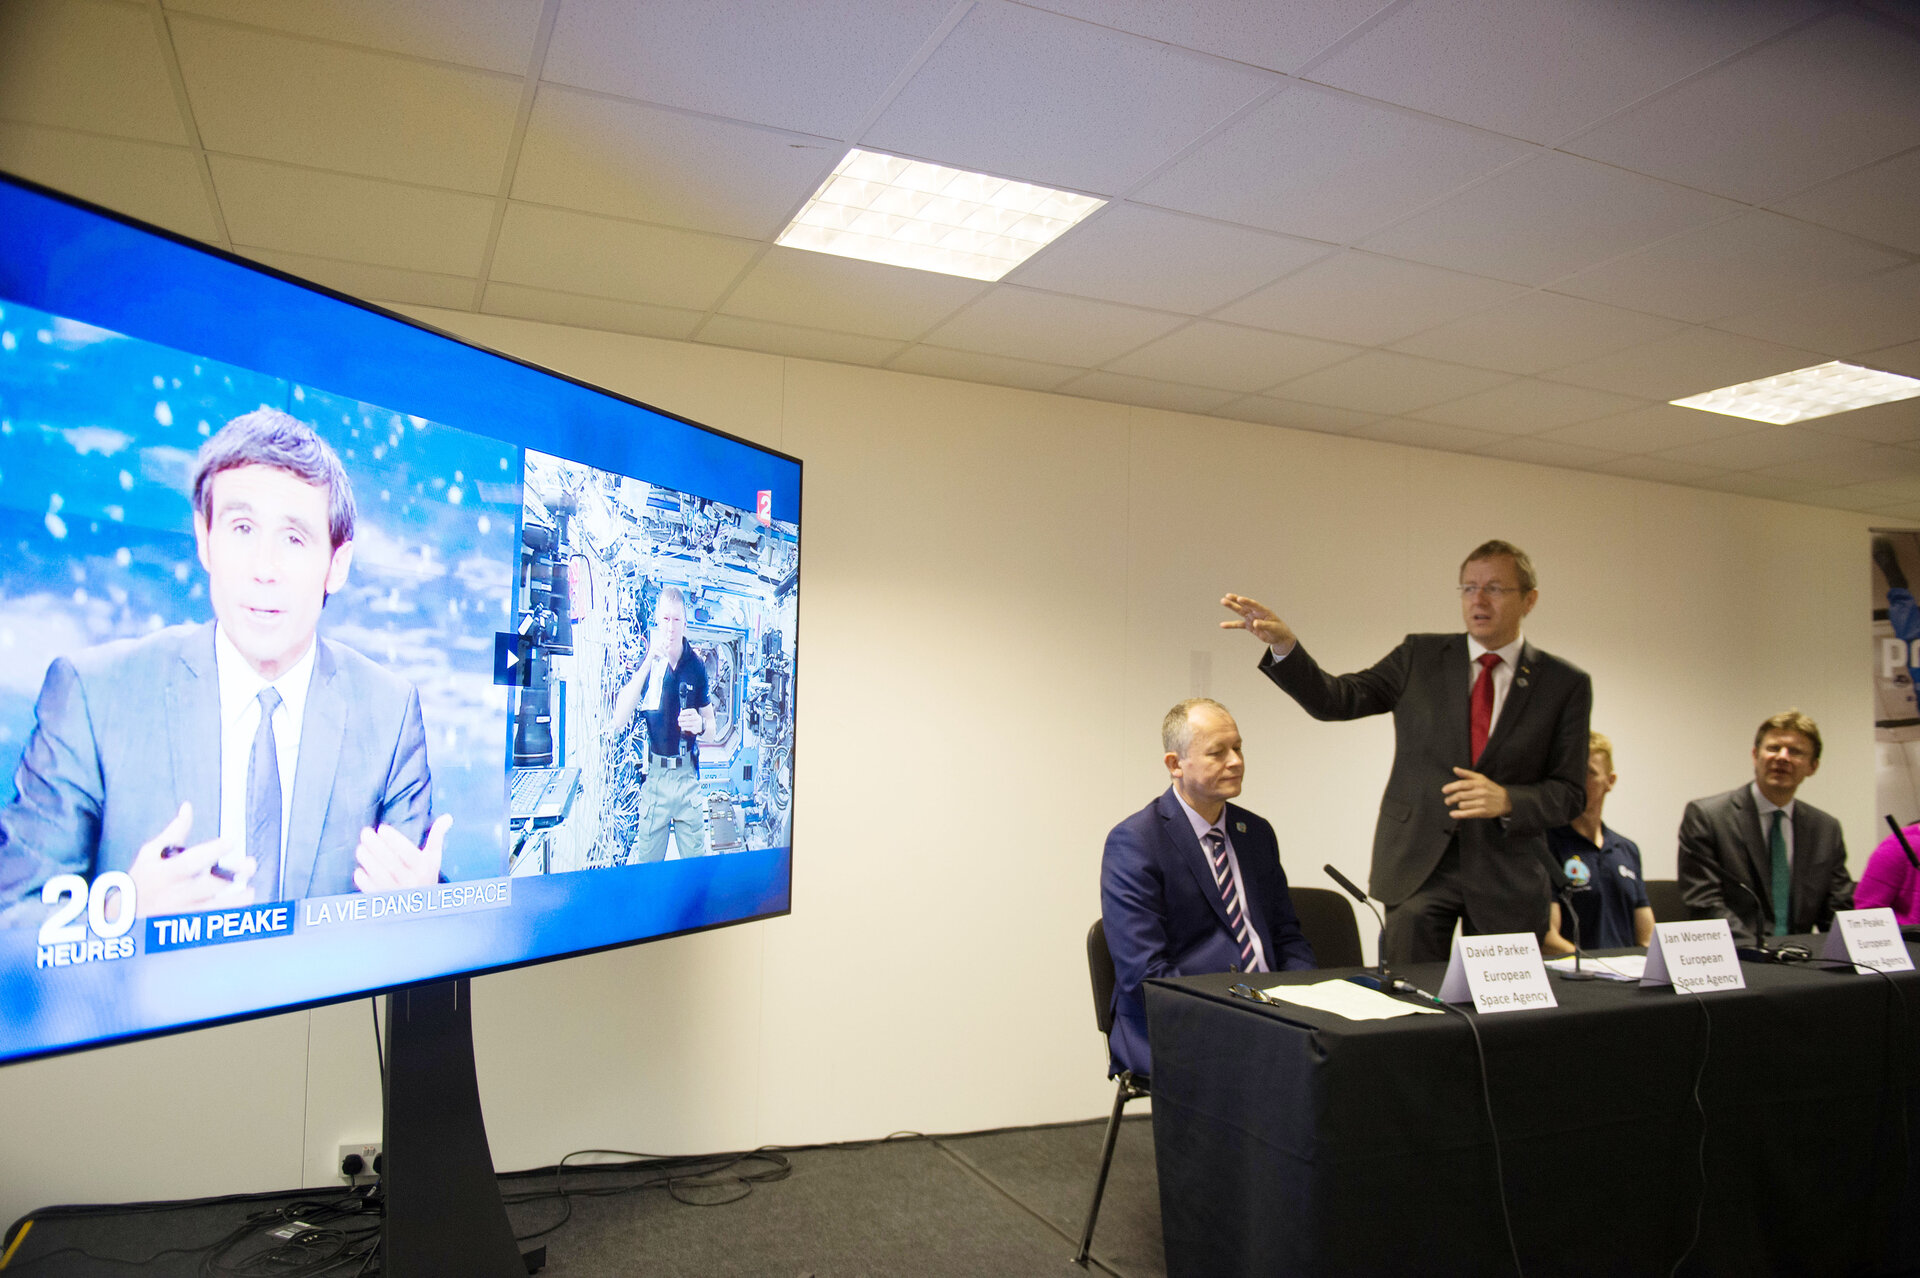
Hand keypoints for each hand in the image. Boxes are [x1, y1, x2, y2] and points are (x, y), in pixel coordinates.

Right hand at [127, 802, 253, 915]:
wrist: (124, 915)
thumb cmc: (140, 879)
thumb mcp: (150, 853)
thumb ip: (174, 833)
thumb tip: (188, 808)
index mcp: (166, 873)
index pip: (191, 862)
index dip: (213, 851)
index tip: (231, 841)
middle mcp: (175, 894)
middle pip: (209, 886)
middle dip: (233, 875)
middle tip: (250, 864)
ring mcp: (182, 912)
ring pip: (215, 909)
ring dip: (237, 900)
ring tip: (249, 891)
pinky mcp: (186, 926)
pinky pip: (212, 922)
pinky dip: (228, 915)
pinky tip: (240, 906)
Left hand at [353, 813, 451, 892]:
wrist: (423, 906)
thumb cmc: (426, 875)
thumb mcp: (434, 858)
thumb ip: (437, 837)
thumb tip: (448, 817)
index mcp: (424, 868)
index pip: (407, 852)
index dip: (393, 839)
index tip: (381, 828)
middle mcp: (412, 881)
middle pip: (391, 862)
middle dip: (375, 845)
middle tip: (365, 832)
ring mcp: (397, 892)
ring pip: (380, 875)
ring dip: (367, 860)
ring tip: (360, 848)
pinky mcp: (385, 901)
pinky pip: (371, 890)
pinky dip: (364, 880)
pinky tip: (360, 870)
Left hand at [677, 707, 703, 733]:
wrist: (700, 725)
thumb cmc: (692, 719)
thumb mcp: (690, 714)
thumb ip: (685, 715)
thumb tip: (680, 718)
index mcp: (695, 712)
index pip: (689, 711)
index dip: (684, 712)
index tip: (680, 714)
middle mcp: (696, 717)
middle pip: (687, 718)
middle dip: (681, 718)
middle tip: (678, 719)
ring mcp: (696, 723)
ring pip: (687, 723)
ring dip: (681, 723)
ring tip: (679, 724)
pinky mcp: (695, 728)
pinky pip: (688, 728)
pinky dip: (684, 727)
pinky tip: (683, 727)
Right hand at [1219, 594, 1296, 650]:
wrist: (1279, 637)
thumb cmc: (1278, 630)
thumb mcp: (1273, 628)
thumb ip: (1264, 625)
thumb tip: (1254, 623)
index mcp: (1264, 611)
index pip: (1254, 605)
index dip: (1247, 602)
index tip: (1239, 599)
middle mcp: (1256, 613)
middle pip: (1244, 605)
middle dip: (1235, 600)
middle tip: (1227, 596)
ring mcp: (1252, 618)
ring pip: (1240, 611)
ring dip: (1232, 607)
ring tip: (1223, 601)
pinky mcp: (1249, 626)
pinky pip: (1238, 624)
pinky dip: (1231, 625)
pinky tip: (1222, 625)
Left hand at [1443, 768, 1511, 818]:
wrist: (1506, 801)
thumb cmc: (1490, 788)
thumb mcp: (1481, 778)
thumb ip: (1467, 774)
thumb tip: (1455, 769)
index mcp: (1479, 783)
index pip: (1462, 784)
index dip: (1451, 787)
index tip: (1444, 790)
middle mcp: (1480, 792)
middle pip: (1460, 795)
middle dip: (1451, 798)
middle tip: (1447, 801)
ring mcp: (1482, 803)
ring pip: (1462, 805)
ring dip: (1457, 805)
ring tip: (1457, 804)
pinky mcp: (1483, 812)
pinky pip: (1468, 814)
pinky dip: (1458, 814)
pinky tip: (1453, 814)